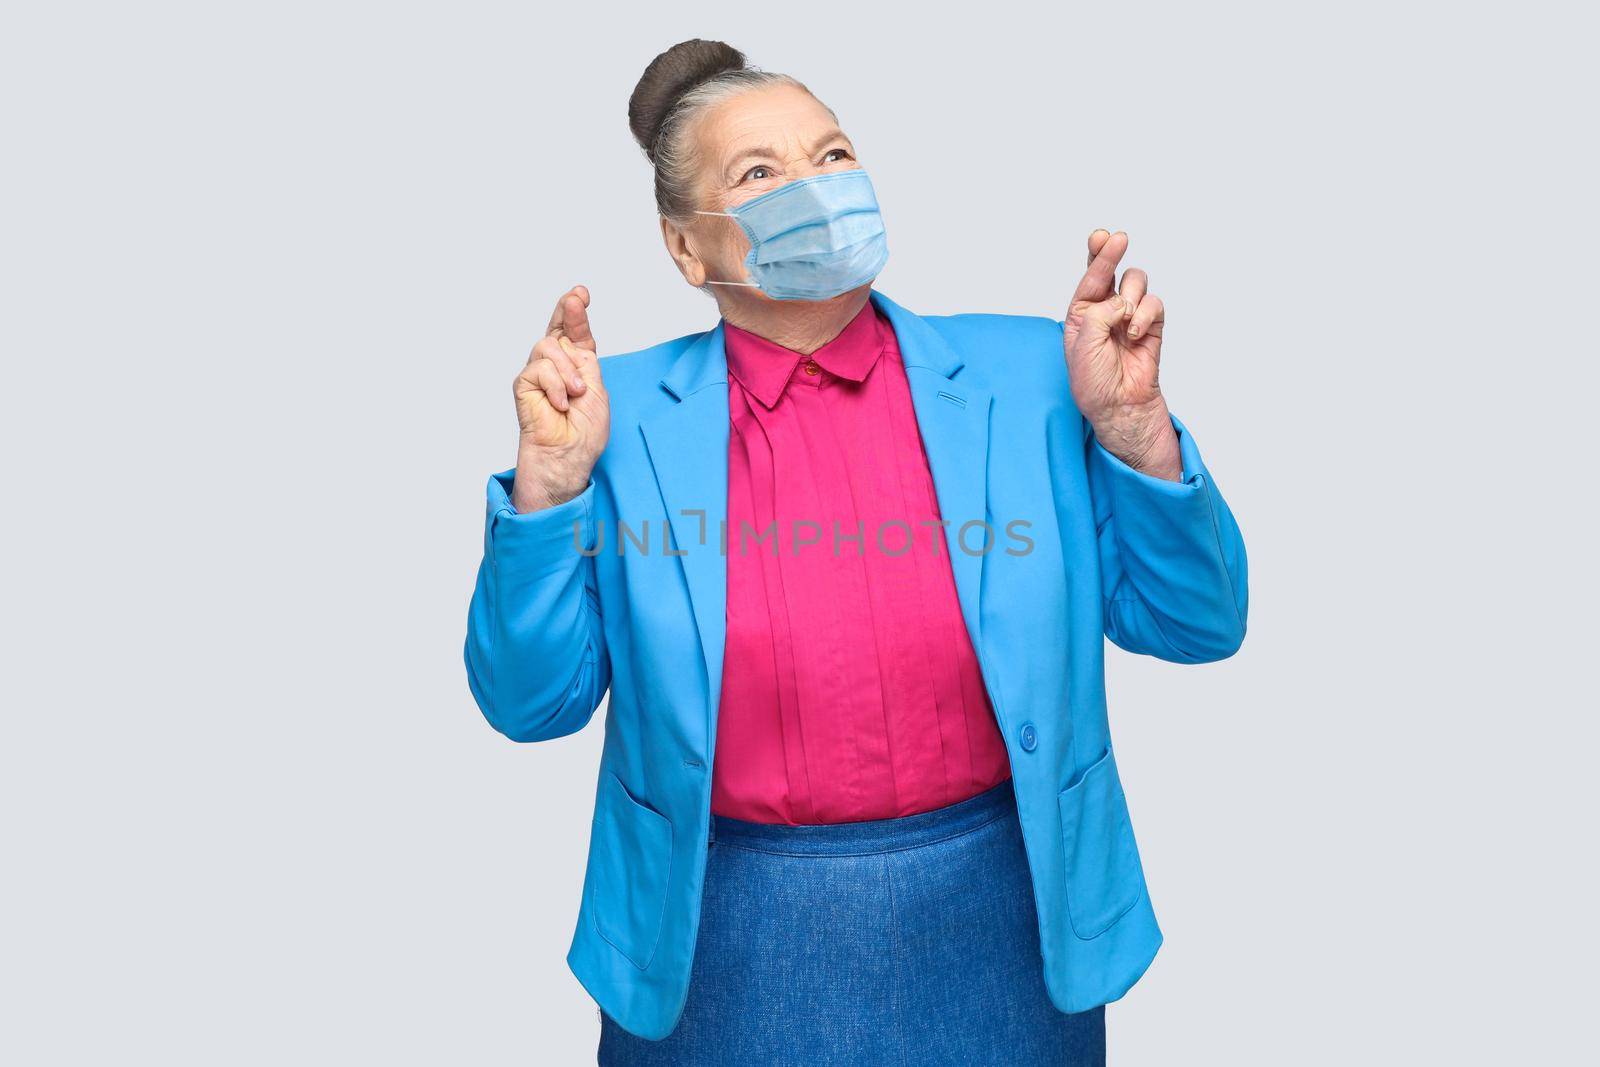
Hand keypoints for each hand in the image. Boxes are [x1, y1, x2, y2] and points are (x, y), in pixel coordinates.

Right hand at [512, 285, 610, 511]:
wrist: (568, 455)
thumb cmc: (584, 431)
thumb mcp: (596, 388)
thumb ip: (584, 360)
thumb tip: (569, 337)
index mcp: (577, 367)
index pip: (575, 335)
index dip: (576, 313)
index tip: (581, 293)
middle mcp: (556, 367)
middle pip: (556, 329)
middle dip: (567, 311)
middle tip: (576, 298)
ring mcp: (538, 374)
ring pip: (549, 347)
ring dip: (568, 371)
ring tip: (575, 395)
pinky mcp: (524, 384)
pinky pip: (539, 368)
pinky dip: (555, 386)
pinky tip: (560, 404)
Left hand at [1063, 230, 1181, 480]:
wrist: (1119, 405)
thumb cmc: (1094, 380)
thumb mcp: (1082, 343)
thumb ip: (1098, 313)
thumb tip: (1122, 300)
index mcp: (1082, 312)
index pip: (1090, 277)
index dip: (1097, 255)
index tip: (1103, 236)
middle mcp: (1105, 310)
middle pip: (1112, 269)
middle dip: (1113, 253)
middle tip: (1118, 239)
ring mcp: (1129, 315)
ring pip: (1136, 282)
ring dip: (1130, 296)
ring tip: (1123, 323)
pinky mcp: (1151, 325)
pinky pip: (1153, 304)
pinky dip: (1145, 315)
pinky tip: (1135, 334)